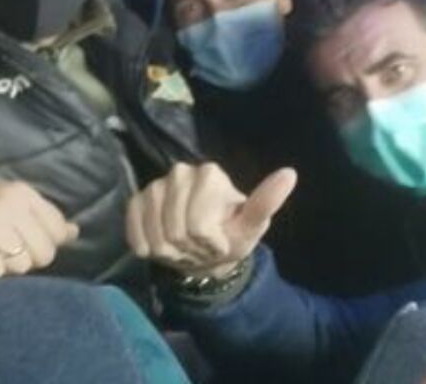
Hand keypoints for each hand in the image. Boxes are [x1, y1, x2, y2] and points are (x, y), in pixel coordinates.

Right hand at [0, 180, 78, 278]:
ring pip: (20, 266)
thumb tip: (74, 233)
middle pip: (42, 253)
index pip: (57, 232)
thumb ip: (43, 218)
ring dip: (4, 267)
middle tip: (2, 251)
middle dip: (26, 260)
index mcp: (22, 193)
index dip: (43, 244)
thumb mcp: (11, 205)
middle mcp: (7, 202)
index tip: (24, 242)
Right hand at [126, 163, 296, 276]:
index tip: (220, 241)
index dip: (210, 243)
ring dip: (172, 252)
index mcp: (210, 174)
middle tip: (201, 246)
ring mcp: (154, 185)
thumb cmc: (230, 235)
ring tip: (185, 247)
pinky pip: (135, 232)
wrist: (203, 250)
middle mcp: (180, 172)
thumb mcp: (252, 225)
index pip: (199, 226)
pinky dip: (148, 247)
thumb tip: (290, 173)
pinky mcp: (135, 201)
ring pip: (156, 236)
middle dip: (191, 249)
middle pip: (176, 232)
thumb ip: (266, 202)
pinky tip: (160, 245)